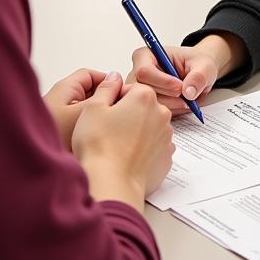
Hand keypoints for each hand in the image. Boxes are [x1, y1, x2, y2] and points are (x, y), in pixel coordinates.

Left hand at [43, 68, 114, 151]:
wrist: (29, 164)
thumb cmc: (54, 136)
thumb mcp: (84, 111)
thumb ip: (102, 94)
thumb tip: (116, 77)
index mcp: (66, 88)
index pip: (91, 75)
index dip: (108, 81)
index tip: (122, 92)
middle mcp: (61, 99)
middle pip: (89, 91)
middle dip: (104, 100)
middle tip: (119, 110)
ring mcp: (60, 116)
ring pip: (85, 109)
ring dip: (97, 115)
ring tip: (110, 125)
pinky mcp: (59, 132)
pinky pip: (79, 123)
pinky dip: (89, 127)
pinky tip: (97, 138)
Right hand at [72, 75, 174, 198]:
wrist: (111, 183)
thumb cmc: (99, 145)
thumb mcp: (93, 108)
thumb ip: (107, 87)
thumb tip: (114, 77)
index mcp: (145, 97)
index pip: (130, 89)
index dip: (114, 101)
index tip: (104, 114)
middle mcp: (161, 114)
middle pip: (142, 107)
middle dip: (128, 115)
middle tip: (109, 131)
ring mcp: (167, 137)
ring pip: (149, 127)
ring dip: (137, 132)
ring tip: (117, 146)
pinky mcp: (166, 158)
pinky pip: (154, 147)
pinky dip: (144, 150)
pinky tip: (128, 158)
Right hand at [129, 42, 219, 116]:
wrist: (200, 72)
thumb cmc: (197, 63)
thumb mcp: (204, 66)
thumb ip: (198, 76)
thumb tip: (188, 92)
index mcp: (147, 55)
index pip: (144, 71)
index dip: (162, 81)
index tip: (180, 87)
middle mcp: (139, 73)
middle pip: (144, 91)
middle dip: (168, 97)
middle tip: (186, 97)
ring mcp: (142, 90)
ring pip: (149, 105)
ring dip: (171, 106)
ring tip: (186, 100)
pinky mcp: (147, 103)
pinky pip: (155, 114)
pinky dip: (171, 112)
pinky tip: (182, 104)